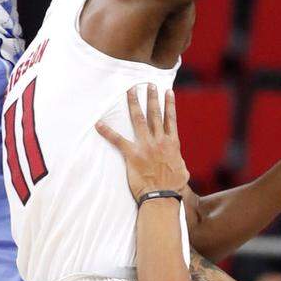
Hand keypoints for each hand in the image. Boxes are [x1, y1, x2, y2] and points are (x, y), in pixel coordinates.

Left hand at [97, 85, 188, 201]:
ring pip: (139, 120)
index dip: (169, 104)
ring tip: (131, 91)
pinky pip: (117, 140)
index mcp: (172, 143)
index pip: (170, 119)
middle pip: (155, 114)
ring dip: (134, 104)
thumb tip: (179, 161)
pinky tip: (99, 124)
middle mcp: (159, 141)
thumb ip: (179, 161)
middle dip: (152, 98)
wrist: (163, 196)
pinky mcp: (132, 155)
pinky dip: (107, 131)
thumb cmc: (173, 186)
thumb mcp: (182, 171)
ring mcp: (146, 146)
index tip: (168, 92)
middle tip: (149, 84)